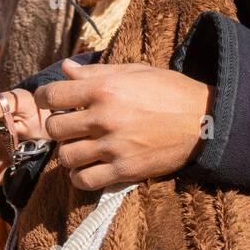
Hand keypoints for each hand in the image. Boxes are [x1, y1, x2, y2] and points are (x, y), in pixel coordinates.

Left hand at [33, 58, 212, 190]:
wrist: (204, 120)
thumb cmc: (170, 91)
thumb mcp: (135, 72)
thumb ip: (96, 72)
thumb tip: (65, 68)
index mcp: (105, 88)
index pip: (52, 95)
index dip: (45, 98)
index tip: (50, 101)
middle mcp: (104, 117)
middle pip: (55, 128)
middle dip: (58, 127)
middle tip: (72, 126)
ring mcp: (113, 146)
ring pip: (65, 157)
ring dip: (69, 152)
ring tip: (81, 147)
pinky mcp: (124, 170)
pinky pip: (84, 180)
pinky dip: (79, 176)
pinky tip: (88, 167)